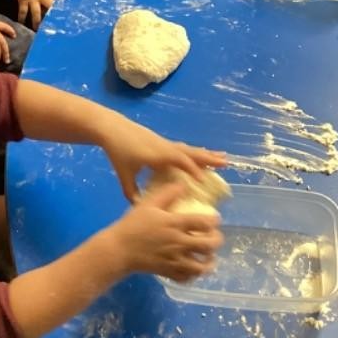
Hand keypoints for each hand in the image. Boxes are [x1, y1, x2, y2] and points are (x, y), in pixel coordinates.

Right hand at [11, 0, 58, 28]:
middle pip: (50, 5)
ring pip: (36, 12)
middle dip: (53, 13)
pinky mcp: (23, 0)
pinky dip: (21, 17)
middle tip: (57, 22)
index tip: (67, 8)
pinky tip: (21, 23)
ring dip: (37, 21)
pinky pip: (23, 11)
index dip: (62, 1)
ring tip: (37, 28)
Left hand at [101, 119, 226, 201]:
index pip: (182, 162)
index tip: (204, 181)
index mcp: (159, 155)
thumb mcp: (124, 174)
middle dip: (209, 158)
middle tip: (227, 163)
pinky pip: (183, 147)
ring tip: (222, 156)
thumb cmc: (119, 151)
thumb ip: (132, 192)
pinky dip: (194, 151)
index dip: (194, 171)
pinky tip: (199, 154)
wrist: (111, 128)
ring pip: (189, 149)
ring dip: (205, 153)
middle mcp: (166, 148)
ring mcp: (165, 143)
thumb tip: (140, 208)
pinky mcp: (161, 141)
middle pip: (192, 153)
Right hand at [106, 183, 222, 282]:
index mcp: (175, 224)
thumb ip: (167, 193)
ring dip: (209, 262)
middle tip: (214, 237)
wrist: (119, 249)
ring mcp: (174, 260)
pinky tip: (193, 269)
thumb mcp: (148, 203)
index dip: (214, 221)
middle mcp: (179, 243)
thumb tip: (184, 184)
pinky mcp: (168, 272)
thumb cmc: (133, 224)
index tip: (215, 219)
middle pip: (208, 245)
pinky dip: (194, 275)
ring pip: (201, 266)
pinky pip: (187, 278)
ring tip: (208, 257)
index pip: (204, 223)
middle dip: (216, 241)